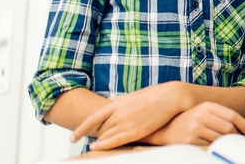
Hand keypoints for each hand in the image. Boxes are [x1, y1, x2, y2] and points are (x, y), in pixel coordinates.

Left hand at [72, 81, 188, 149]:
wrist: (171, 96)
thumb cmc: (154, 95)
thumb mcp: (133, 95)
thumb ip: (119, 100)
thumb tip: (109, 100)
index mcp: (117, 104)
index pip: (93, 118)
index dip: (80, 128)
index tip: (72, 136)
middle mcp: (118, 113)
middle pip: (99, 129)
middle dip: (93, 136)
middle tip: (87, 143)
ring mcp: (126, 122)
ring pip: (105, 136)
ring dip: (99, 142)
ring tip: (93, 148)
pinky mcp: (136, 131)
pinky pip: (115, 141)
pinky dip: (103, 145)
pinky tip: (96, 148)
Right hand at [143, 101, 244, 145]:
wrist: (164, 128)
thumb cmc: (189, 121)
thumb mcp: (203, 112)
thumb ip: (221, 116)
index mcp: (206, 106)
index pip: (232, 115)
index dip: (244, 125)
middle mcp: (201, 115)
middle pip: (228, 128)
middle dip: (238, 136)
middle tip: (241, 140)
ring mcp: (195, 128)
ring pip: (220, 138)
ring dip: (227, 143)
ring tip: (228, 144)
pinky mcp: (190, 141)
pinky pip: (210, 146)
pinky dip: (216, 148)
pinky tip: (216, 147)